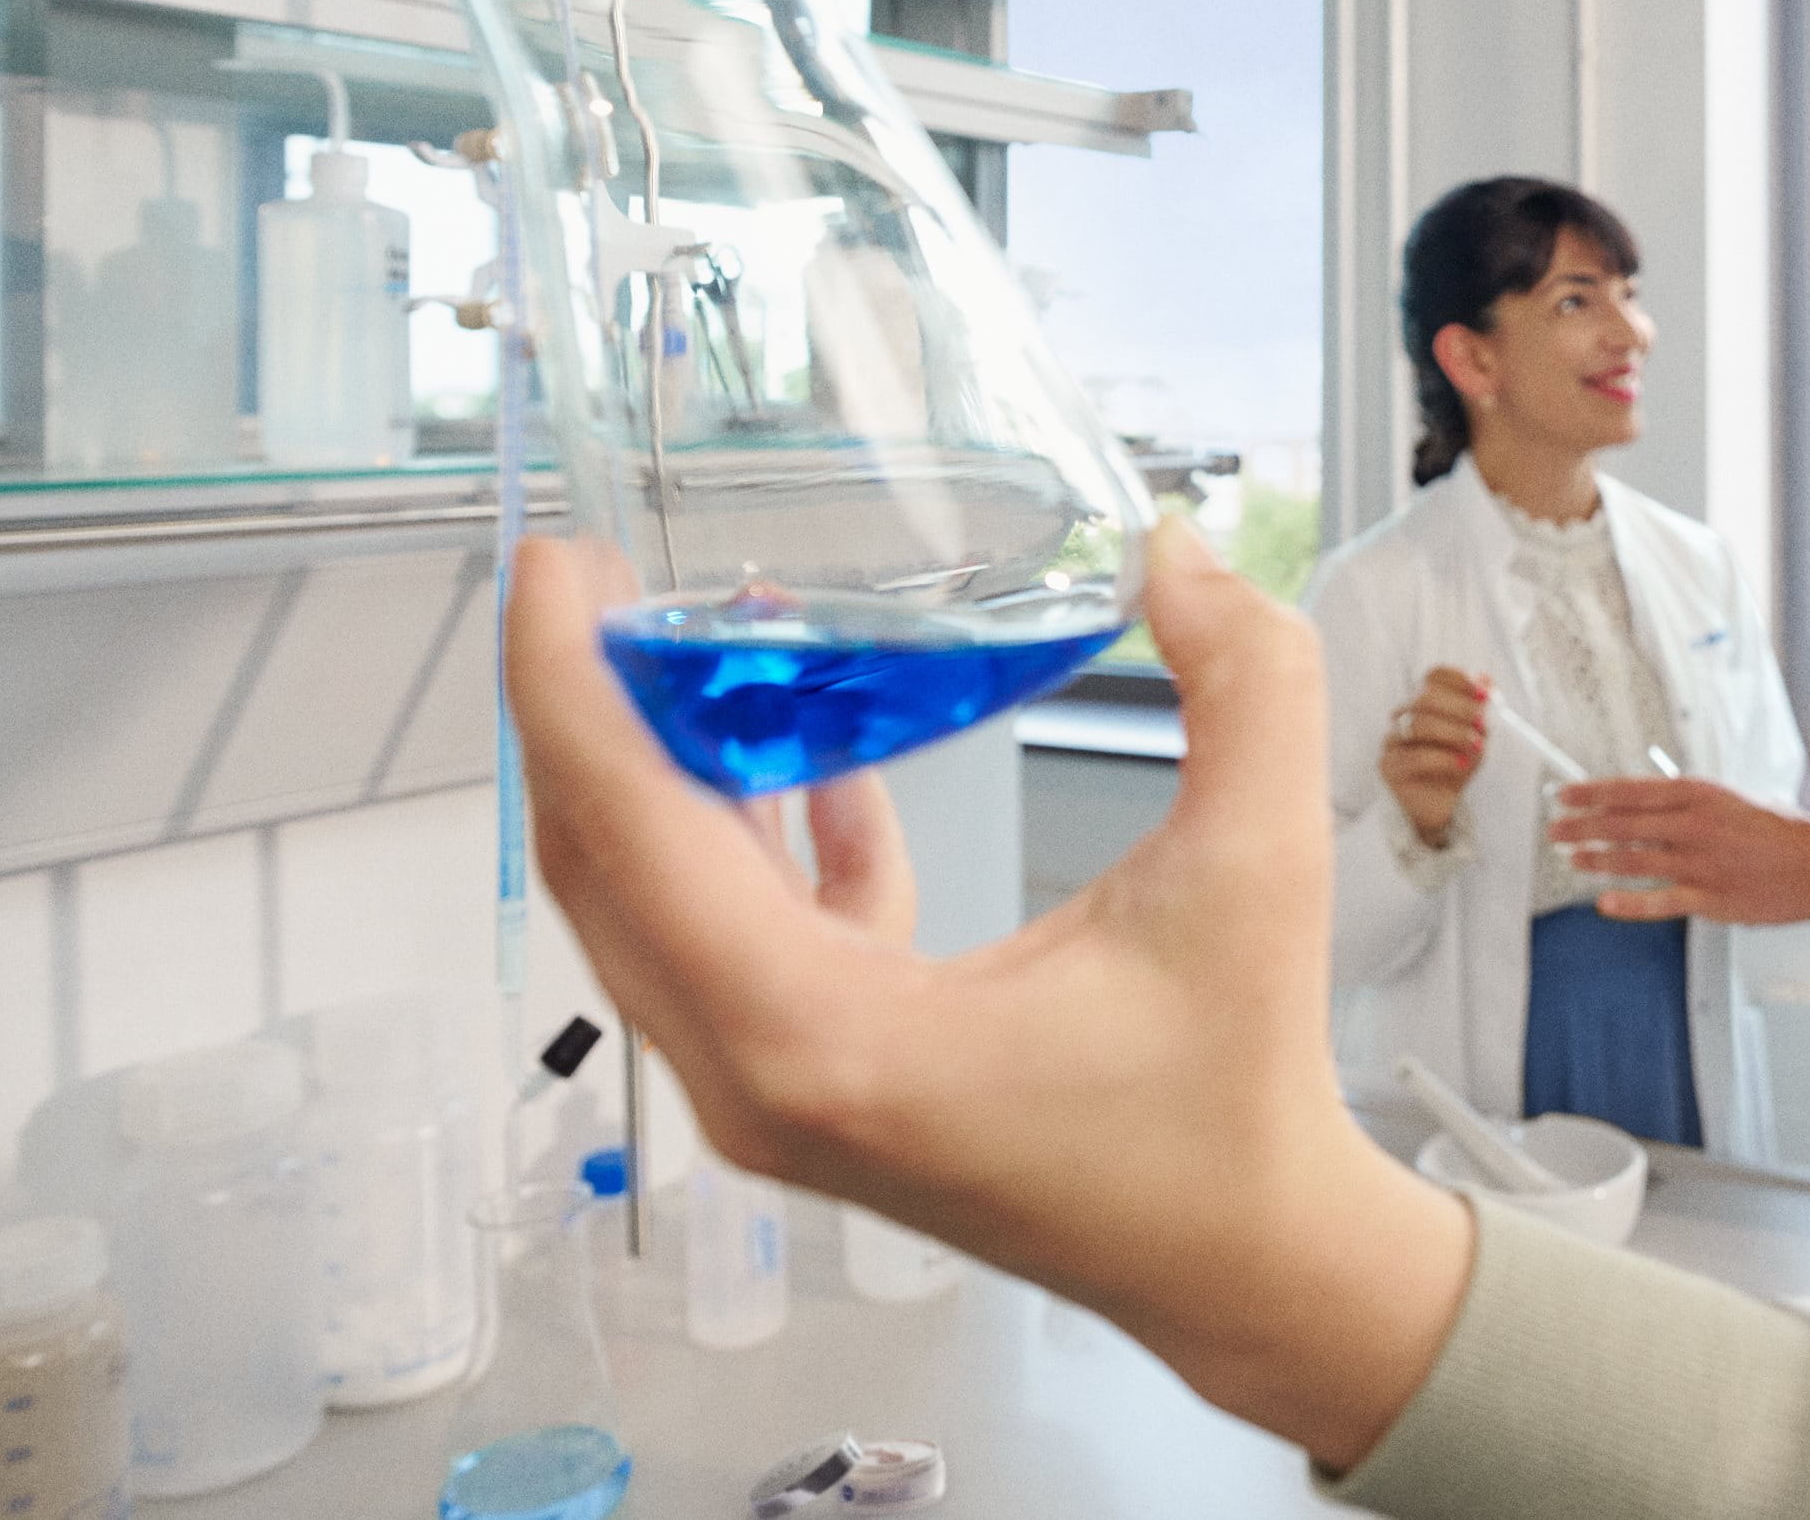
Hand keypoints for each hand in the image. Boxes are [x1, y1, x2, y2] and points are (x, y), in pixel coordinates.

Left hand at [507, 517, 1470, 1465]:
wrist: (1245, 1259)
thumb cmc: (1233, 1101)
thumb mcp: (1257, 865)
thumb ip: (1242, 682)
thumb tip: (1177, 550)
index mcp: (828, 1039)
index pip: (634, 833)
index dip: (572, 686)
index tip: (552, 569)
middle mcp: (767, 1081)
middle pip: (606, 870)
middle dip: (590, 709)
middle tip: (598, 575)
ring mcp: (779, 1099)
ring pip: (655, 909)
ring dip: (664, 769)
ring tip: (708, 640)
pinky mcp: (816, 1092)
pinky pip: (731, 945)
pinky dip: (752, 843)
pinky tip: (826, 770)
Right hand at [1382, 665, 1490, 844]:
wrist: (1442, 805)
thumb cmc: (1458, 765)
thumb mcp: (1477, 736)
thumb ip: (1481, 710)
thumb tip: (1486, 679)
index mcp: (1423, 702)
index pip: (1433, 677)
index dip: (1458, 680)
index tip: (1485, 694)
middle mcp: (1403, 716)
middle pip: (1425, 698)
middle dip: (1459, 708)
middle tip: (1484, 722)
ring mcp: (1392, 740)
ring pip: (1418, 725)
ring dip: (1454, 733)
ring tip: (1477, 746)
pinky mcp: (1388, 767)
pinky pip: (1414, 757)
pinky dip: (1443, 758)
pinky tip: (1461, 763)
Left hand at [1549, 780, 1809, 923]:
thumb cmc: (1782, 833)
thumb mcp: (1734, 802)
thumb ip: (1693, 805)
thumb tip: (1649, 805)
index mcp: (1701, 794)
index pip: (1631, 790)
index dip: (1592, 793)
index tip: (1565, 795)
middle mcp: (1695, 825)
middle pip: (1623, 823)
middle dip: (1582, 826)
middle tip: (1555, 830)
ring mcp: (1701, 862)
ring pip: (1633, 859)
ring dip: (1596, 859)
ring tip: (1572, 860)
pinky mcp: (1710, 898)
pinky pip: (1660, 900)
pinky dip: (1629, 903)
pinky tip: (1604, 902)